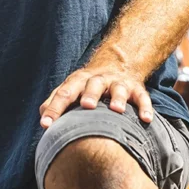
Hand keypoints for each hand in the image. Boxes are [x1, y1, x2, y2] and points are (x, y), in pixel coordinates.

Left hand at [38, 63, 153, 128]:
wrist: (117, 63)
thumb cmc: (87, 84)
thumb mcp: (71, 88)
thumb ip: (56, 101)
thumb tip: (43, 118)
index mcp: (78, 81)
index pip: (64, 93)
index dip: (54, 108)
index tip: (46, 124)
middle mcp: (98, 80)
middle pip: (92, 85)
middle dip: (90, 94)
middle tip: (86, 106)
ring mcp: (118, 83)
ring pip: (117, 89)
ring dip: (117, 98)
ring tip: (116, 109)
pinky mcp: (135, 89)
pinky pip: (142, 97)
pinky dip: (145, 107)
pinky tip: (146, 119)